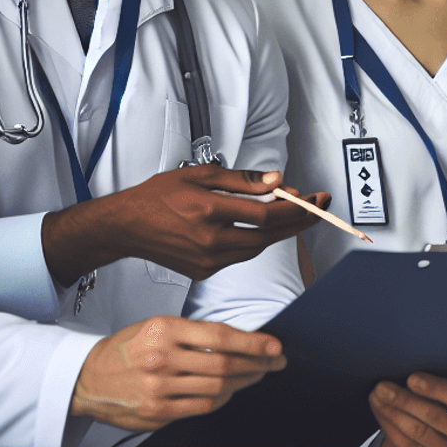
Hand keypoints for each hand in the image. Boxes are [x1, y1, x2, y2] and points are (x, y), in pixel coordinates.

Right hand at [42, 165, 331, 285]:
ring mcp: (207, 261)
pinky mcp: (204, 272)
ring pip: (258, 248)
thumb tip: (276, 182)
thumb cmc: (157, 196)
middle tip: (320, 207)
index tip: (313, 197)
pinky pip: (240, 256)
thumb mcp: (199, 174)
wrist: (126, 227)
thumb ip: (241, 180)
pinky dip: (256, 241)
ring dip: (280, 232)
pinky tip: (263, 228)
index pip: (266, 213)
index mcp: (209, 212)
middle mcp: (211, 241)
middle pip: (269, 234)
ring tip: (297, 214)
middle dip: (299, 220)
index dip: (294, 206)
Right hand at [69, 315, 284, 430]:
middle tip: (274, 362)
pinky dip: (223, 399)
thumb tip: (237, 339)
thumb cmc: (126, 349)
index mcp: (164, 330)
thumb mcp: (157, 326)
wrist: (88, 378)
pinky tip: (231, 391)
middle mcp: (162, 359)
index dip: (253, 342)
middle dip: (257, 364)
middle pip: (224, 364)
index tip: (274, 345)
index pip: (220, 336)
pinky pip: (202, 407)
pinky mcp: (157, 413)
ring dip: (244, 382)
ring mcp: (159, 388)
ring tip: (257, 375)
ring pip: (217, 387)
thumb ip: (193, 333)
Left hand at [372, 373, 446, 446]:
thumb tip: (411, 380)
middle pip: (437, 416)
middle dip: (406, 400)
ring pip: (418, 431)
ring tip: (377, 394)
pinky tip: (379, 409)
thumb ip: (445, 390)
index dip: (435, 388)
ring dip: (393, 411)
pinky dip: (389, 424)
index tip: (412, 378)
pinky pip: (405, 445)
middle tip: (383, 387)